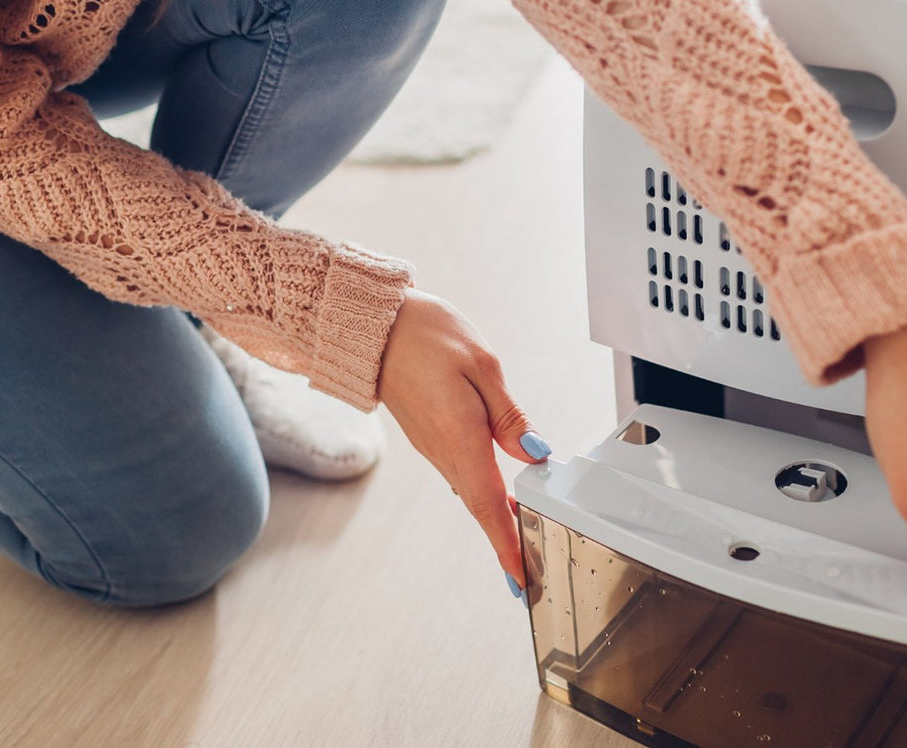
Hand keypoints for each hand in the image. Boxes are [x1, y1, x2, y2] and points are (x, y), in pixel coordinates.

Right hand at [377, 289, 549, 588]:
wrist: (371, 327)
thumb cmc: (424, 335)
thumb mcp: (482, 364)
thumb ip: (510, 415)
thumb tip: (535, 452)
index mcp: (460, 437)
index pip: (490, 503)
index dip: (508, 543)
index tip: (521, 579)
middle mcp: (443, 451)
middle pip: (482, 506)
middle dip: (507, 540)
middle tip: (532, 572)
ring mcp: (433, 447)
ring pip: (472, 493)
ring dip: (497, 520)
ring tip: (526, 543)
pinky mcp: (430, 437)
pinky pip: (462, 475)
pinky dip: (484, 495)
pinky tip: (500, 497)